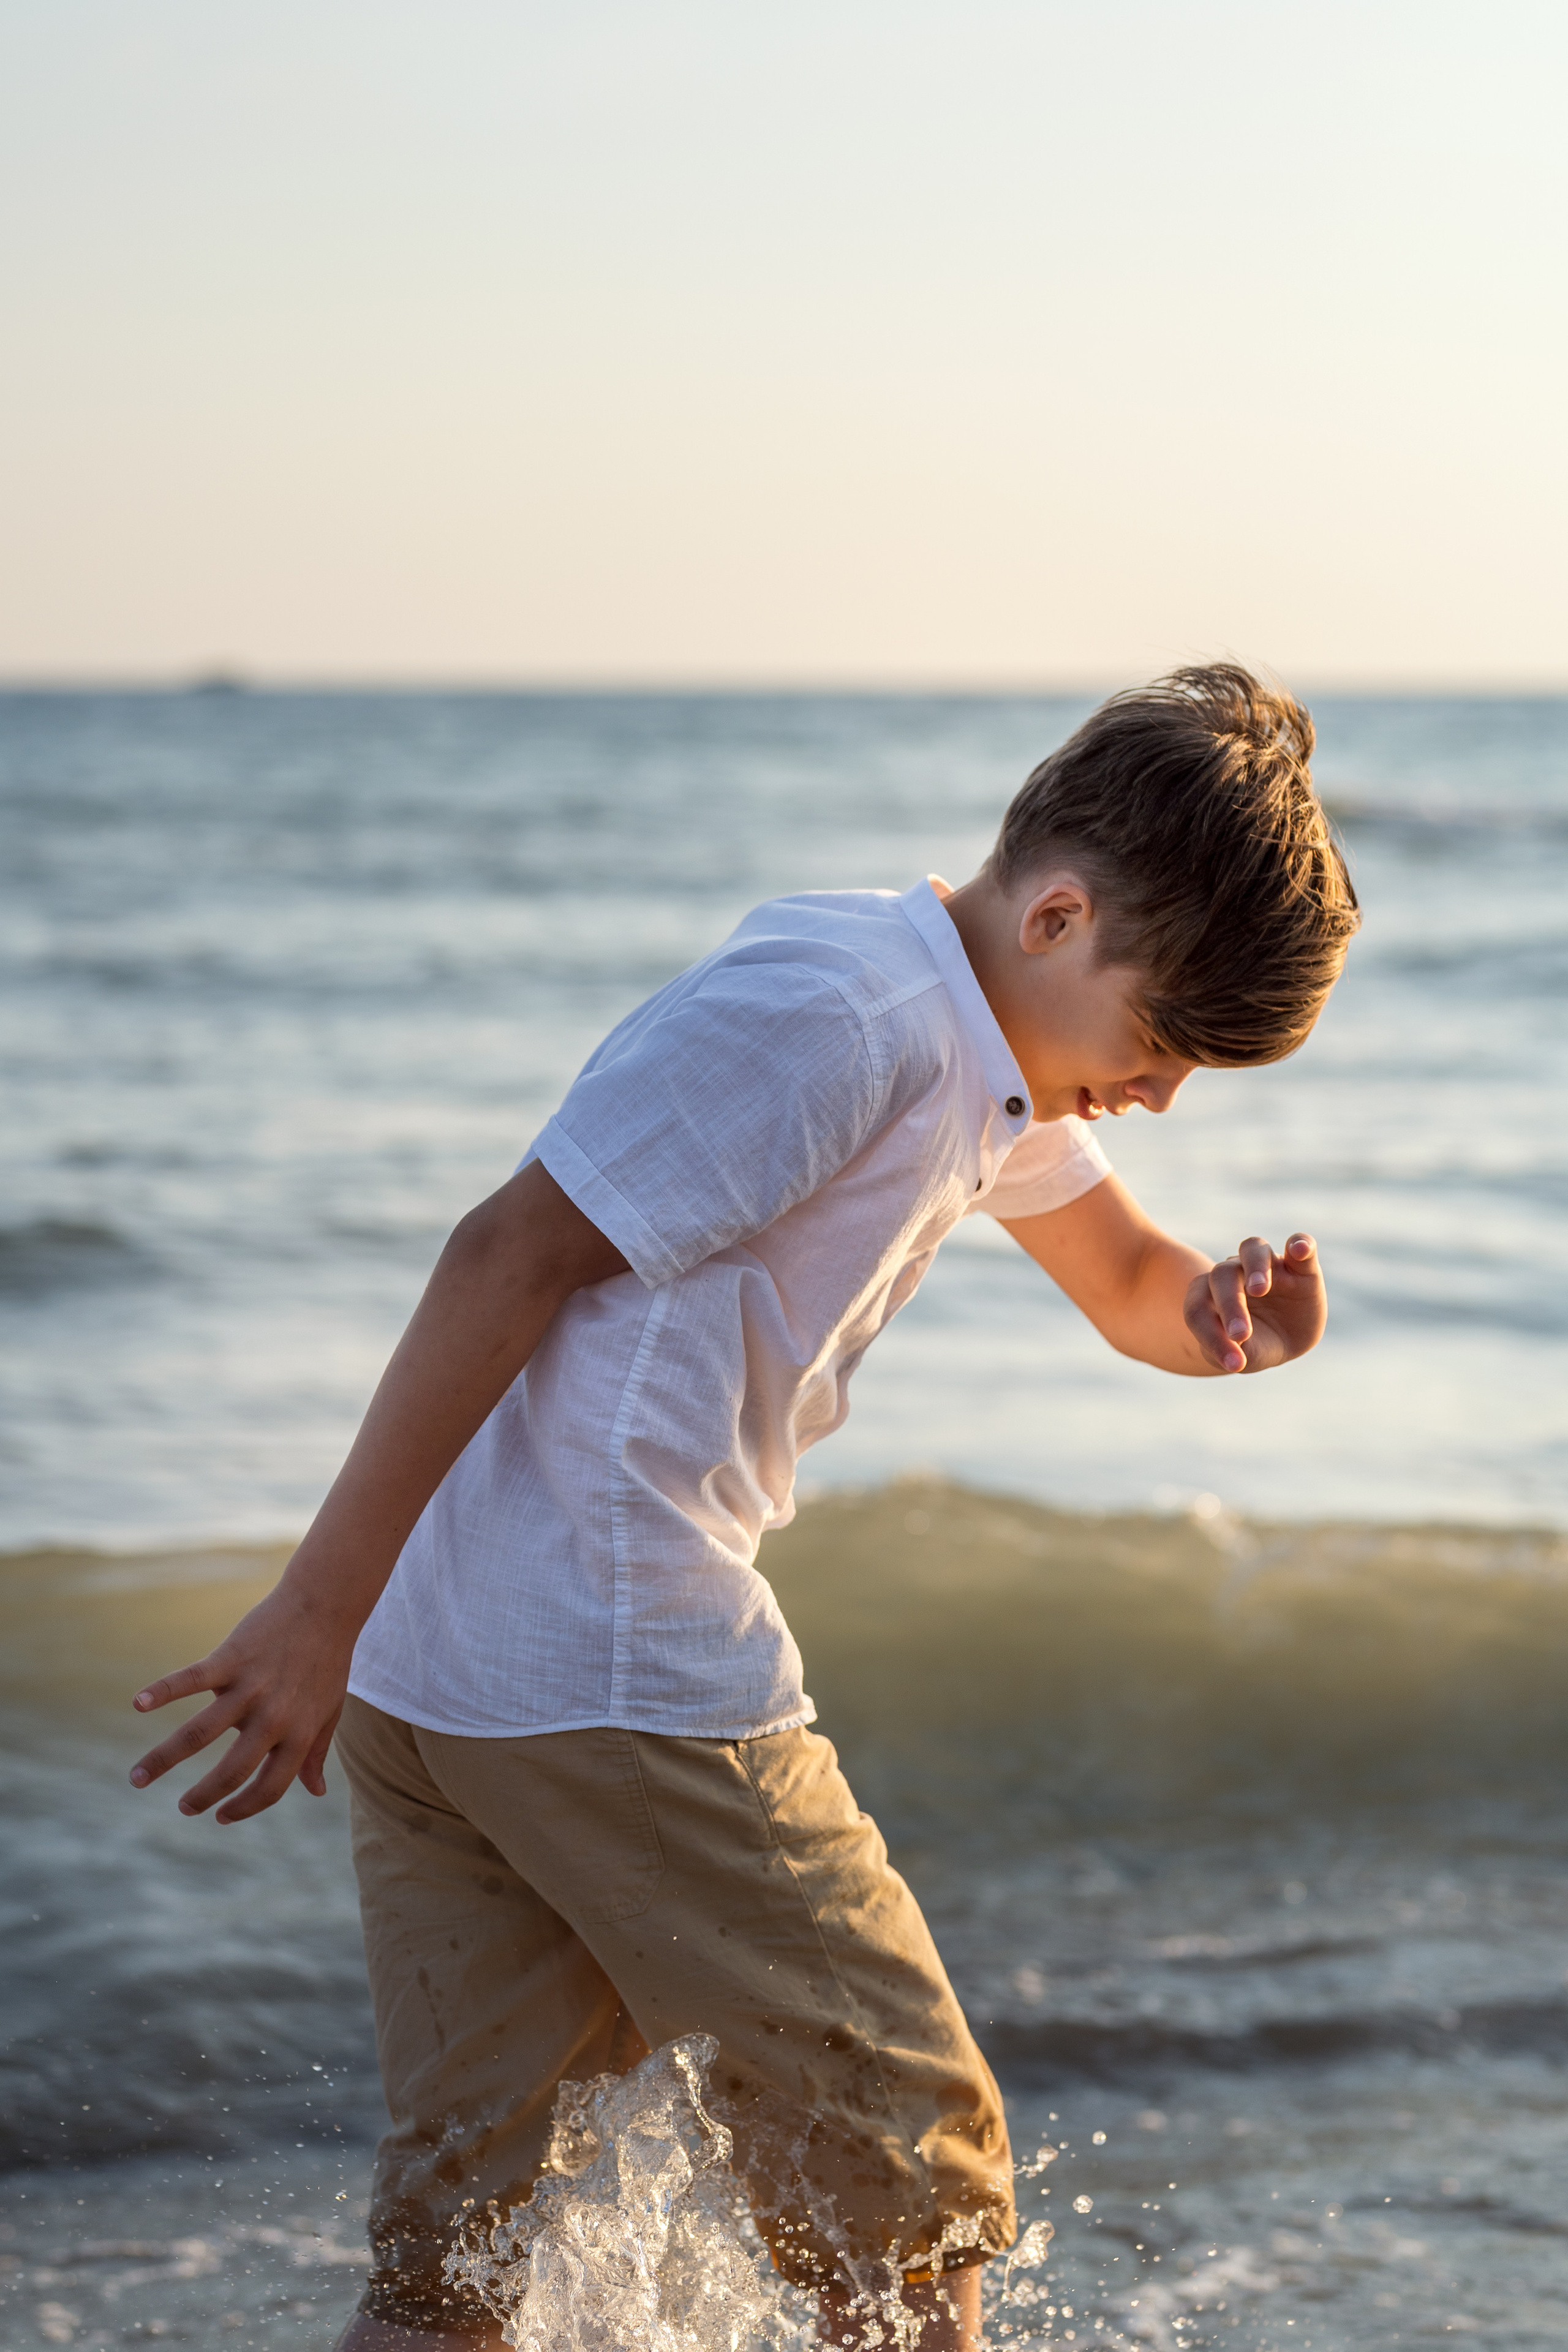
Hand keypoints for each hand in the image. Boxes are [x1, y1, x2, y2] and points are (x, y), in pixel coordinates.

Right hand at [128, 1580, 355, 1823]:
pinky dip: (162, 1691)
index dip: (244, 1808)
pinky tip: (138, 1703)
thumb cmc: (328, 1660)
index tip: (221, 1817)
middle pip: (231, 1771)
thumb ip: (317, 1753)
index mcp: (299, 1734)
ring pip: (198, 1733)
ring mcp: (250, 1688)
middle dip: (202, 1796)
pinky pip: (190, 1680)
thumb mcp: (330, 1712)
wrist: (326, 1604)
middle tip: (182, 1808)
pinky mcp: (231, 1658)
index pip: (269, 1787)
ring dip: (163, 1759)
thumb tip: (316, 1792)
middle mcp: (274, 1717)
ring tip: (137, 1779)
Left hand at [1183, 1233, 1325, 1374]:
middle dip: (1229, 1305)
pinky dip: (1300, 1244)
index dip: (1210, 1335)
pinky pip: (1300, 1245)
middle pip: (1222, 1275)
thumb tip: (1237, 1355)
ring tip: (1260, 1289)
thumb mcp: (1246, 1356)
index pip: (1198, 1307)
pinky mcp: (1301, 1266)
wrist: (1286, 1339)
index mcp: (1209, 1295)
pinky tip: (1300, 1250)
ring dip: (1254, 1267)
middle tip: (1240, 1335)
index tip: (1232, 1364)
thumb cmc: (1254, 1346)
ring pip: (1252, 1249)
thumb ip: (1238, 1351)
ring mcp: (1268, 1265)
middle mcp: (1234, 1272)